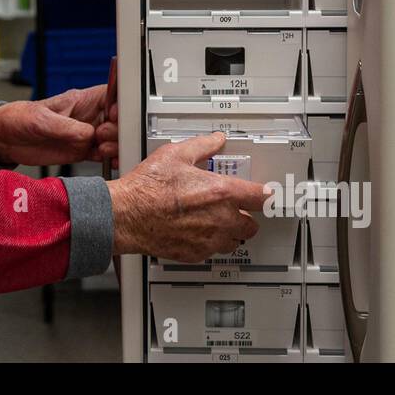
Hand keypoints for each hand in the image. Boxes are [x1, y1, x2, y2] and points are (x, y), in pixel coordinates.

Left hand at [0, 84, 117, 166]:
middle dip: (117, 130)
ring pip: (114, 139)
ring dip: (115, 146)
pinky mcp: (82, 151)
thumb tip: (90, 135)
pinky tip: (109, 161)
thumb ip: (68, 127)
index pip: (113, 96)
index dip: (120, 106)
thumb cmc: (20, 118)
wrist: (5, 139)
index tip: (115, 117)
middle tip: (102, 138)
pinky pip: (104, 154)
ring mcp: (86, 135)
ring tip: (103, 151)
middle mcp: (88, 117)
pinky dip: (110, 158)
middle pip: (118, 120)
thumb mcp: (43, 120)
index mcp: (82, 100)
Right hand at [107, 132, 269, 263]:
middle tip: (233, 206)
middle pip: (252, 224)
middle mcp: (220, 219)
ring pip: (235, 241)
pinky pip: (214, 251)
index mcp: (220, 192)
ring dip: (231, 232)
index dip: (267, 195)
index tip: (268, 194)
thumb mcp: (175, 155)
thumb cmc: (147, 188)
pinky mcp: (196, 253)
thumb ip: (202, 146)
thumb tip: (216, 140)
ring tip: (216, 220)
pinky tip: (197, 231)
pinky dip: (211, 243)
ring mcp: (209, 240)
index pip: (261, 197)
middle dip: (246, 215)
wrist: (126, 215)